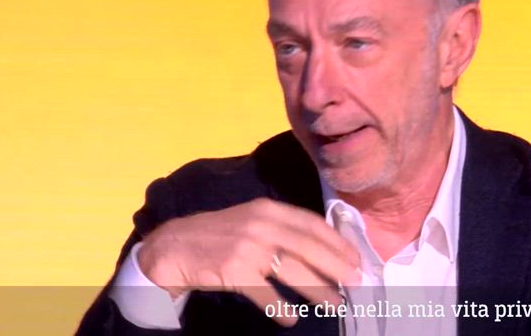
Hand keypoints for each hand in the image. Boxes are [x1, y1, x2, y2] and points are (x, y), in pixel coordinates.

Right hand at [136, 197, 360, 325]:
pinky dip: (279, 308)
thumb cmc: (220, 235)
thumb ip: (283, 228)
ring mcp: (248, 247)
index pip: (313, 224)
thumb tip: (323, 248)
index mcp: (270, 210)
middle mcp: (262, 225)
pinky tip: (290, 320)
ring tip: (334, 304)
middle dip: (336, 266)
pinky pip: (264, 293)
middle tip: (356, 282)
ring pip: (293, 270)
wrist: (175, 247)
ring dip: (318, 289)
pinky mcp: (234, 271)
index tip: (355, 258)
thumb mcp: (253, 220)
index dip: (337, 242)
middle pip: (309, 247)